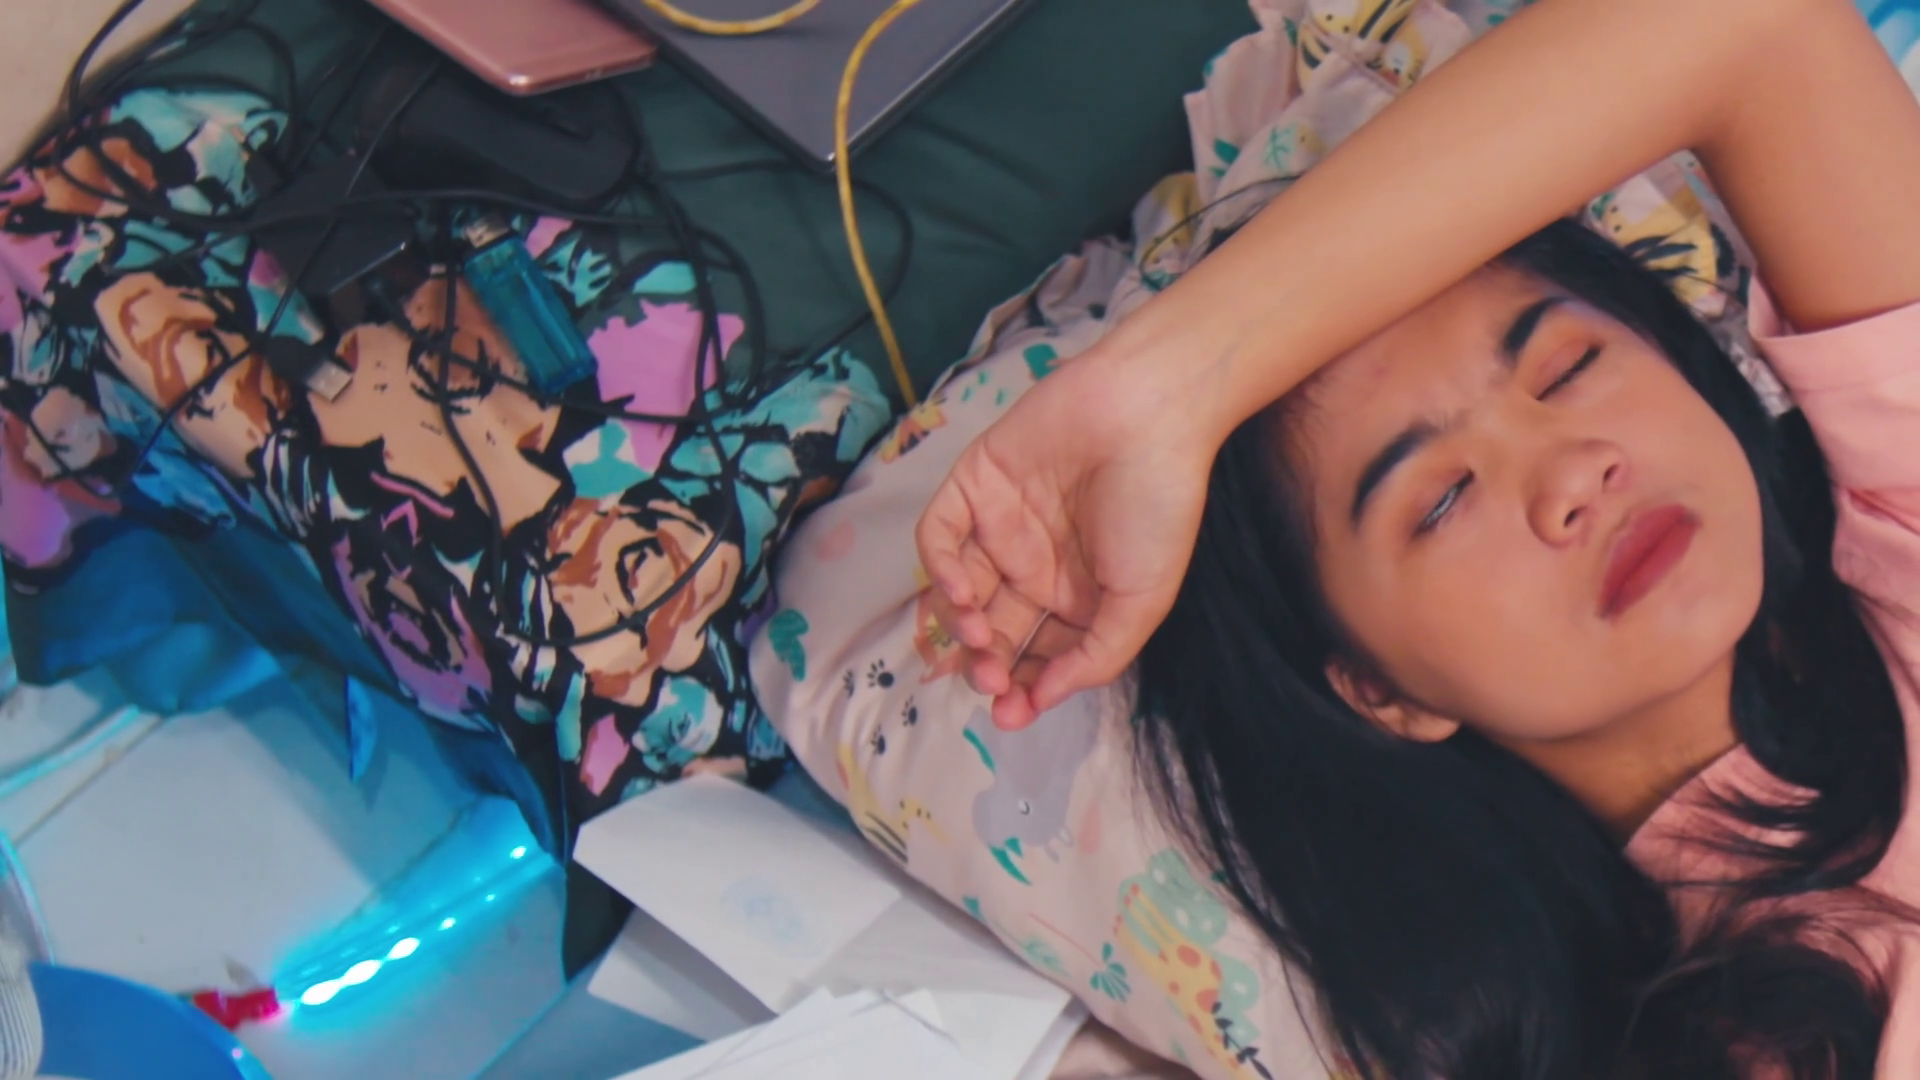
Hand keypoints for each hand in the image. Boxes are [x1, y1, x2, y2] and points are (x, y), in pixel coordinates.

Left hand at [915, 344, 1220, 730]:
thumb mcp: (1143, 600)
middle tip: (990, 681)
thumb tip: (1043, 701)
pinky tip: (959, 589)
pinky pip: (940, 535)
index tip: (1012, 713)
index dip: (1020, 688)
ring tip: (979, 636)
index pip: (1034, 655)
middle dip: (986, 664)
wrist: (1148, 413)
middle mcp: (1034, 565)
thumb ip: (1096, 657)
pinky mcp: (975, 484)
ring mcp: (1001, 525)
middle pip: (992, 630)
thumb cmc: (1157, 507)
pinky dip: (939, 567)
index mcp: (1077, 596)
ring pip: (959, 590)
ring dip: (960, 623)